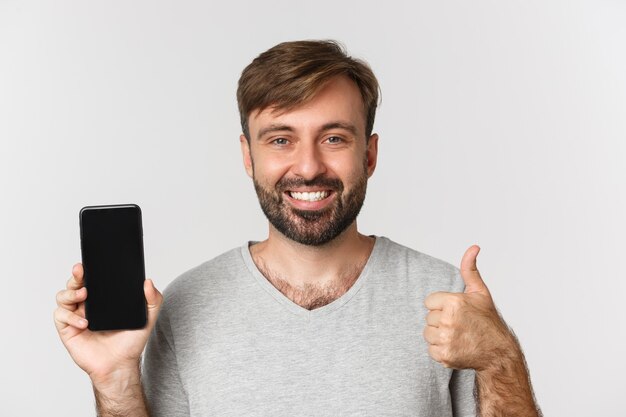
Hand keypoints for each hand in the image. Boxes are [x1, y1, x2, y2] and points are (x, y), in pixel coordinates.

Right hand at [54, 263, 162, 386]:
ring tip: (84, 295)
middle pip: (74, 284)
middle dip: (75, 276)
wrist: (120, 365)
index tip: (88, 263)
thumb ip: (153, 300)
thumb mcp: (147, 318)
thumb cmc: (130, 343)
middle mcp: (87, 305)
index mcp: (102, 299)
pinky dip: (70, 316)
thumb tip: (148, 281)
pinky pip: (61, 316)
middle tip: (81, 272)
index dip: (87, 270)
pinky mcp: (68, 330)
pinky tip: (85, 321)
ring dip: (70, 293)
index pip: (91, 279)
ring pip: (63, 296)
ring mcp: (76, 317)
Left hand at [423, 245, 514, 370]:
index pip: (429, 302)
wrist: (498, 352)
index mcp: (454, 301)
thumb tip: (473, 247)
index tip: (457, 312)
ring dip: (439, 335)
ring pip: (427, 333)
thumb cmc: (487, 320)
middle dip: (441, 320)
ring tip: (458, 336)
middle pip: (428, 318)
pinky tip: (456, 347)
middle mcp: (448, 319)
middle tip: (460, 325)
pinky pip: (430, 350)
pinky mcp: (444, 355)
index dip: (442, 306)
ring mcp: (446, 338)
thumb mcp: (479, 292)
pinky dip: (440, 350)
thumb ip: (470, 269)